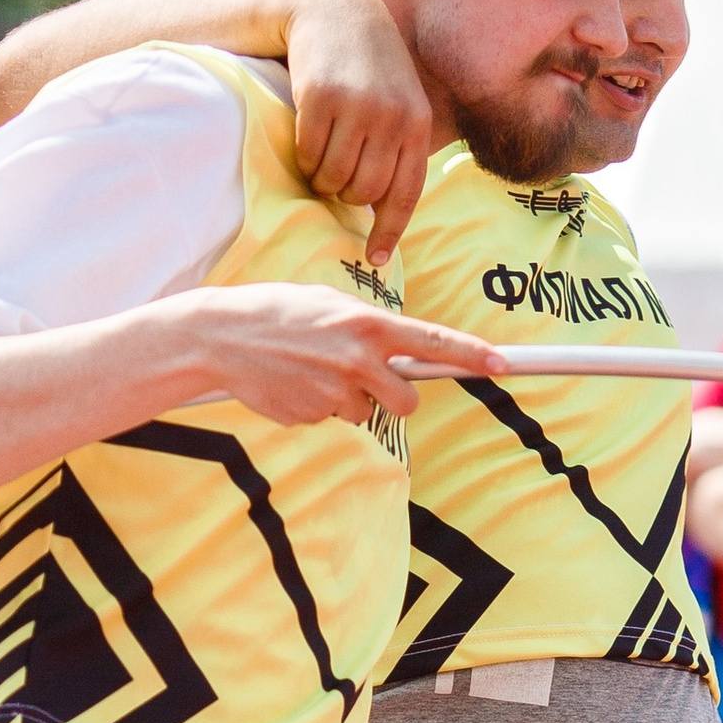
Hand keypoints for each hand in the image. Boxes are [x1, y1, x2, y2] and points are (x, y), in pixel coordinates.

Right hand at [158, 283, 497, 431]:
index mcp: (367, 325)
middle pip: (406, 402)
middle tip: (364, 377)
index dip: (471, 355)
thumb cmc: (280, 312)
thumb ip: (371, 325)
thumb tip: (405, 351)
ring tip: (311, 370)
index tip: (503, 365)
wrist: (220, 337)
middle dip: (394, 397)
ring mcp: (333, 393)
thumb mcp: (329, 303)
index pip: (432, 343)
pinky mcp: (311, 417)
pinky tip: (292, 382)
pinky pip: (330, 418)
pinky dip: (317, 405)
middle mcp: (357, 361)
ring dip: (347, 398)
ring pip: (363, 412)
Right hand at [284, 0, 434, 260]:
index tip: (376, 260)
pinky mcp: (321, 97)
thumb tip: (381, 212)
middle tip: (336, 179)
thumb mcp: (397, 102)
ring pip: (333, 178)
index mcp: (417, 124)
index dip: (389, 232)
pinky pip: (308, 154)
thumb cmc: (367, 69)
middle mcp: (392, 117)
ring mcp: (358, 107)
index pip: (405, 193)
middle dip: (346, 196)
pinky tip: (308, 133)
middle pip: (363, 192)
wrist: (336, 12)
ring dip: (322, 177)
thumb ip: (396, 149)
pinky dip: (304, 155)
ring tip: (322, 154)